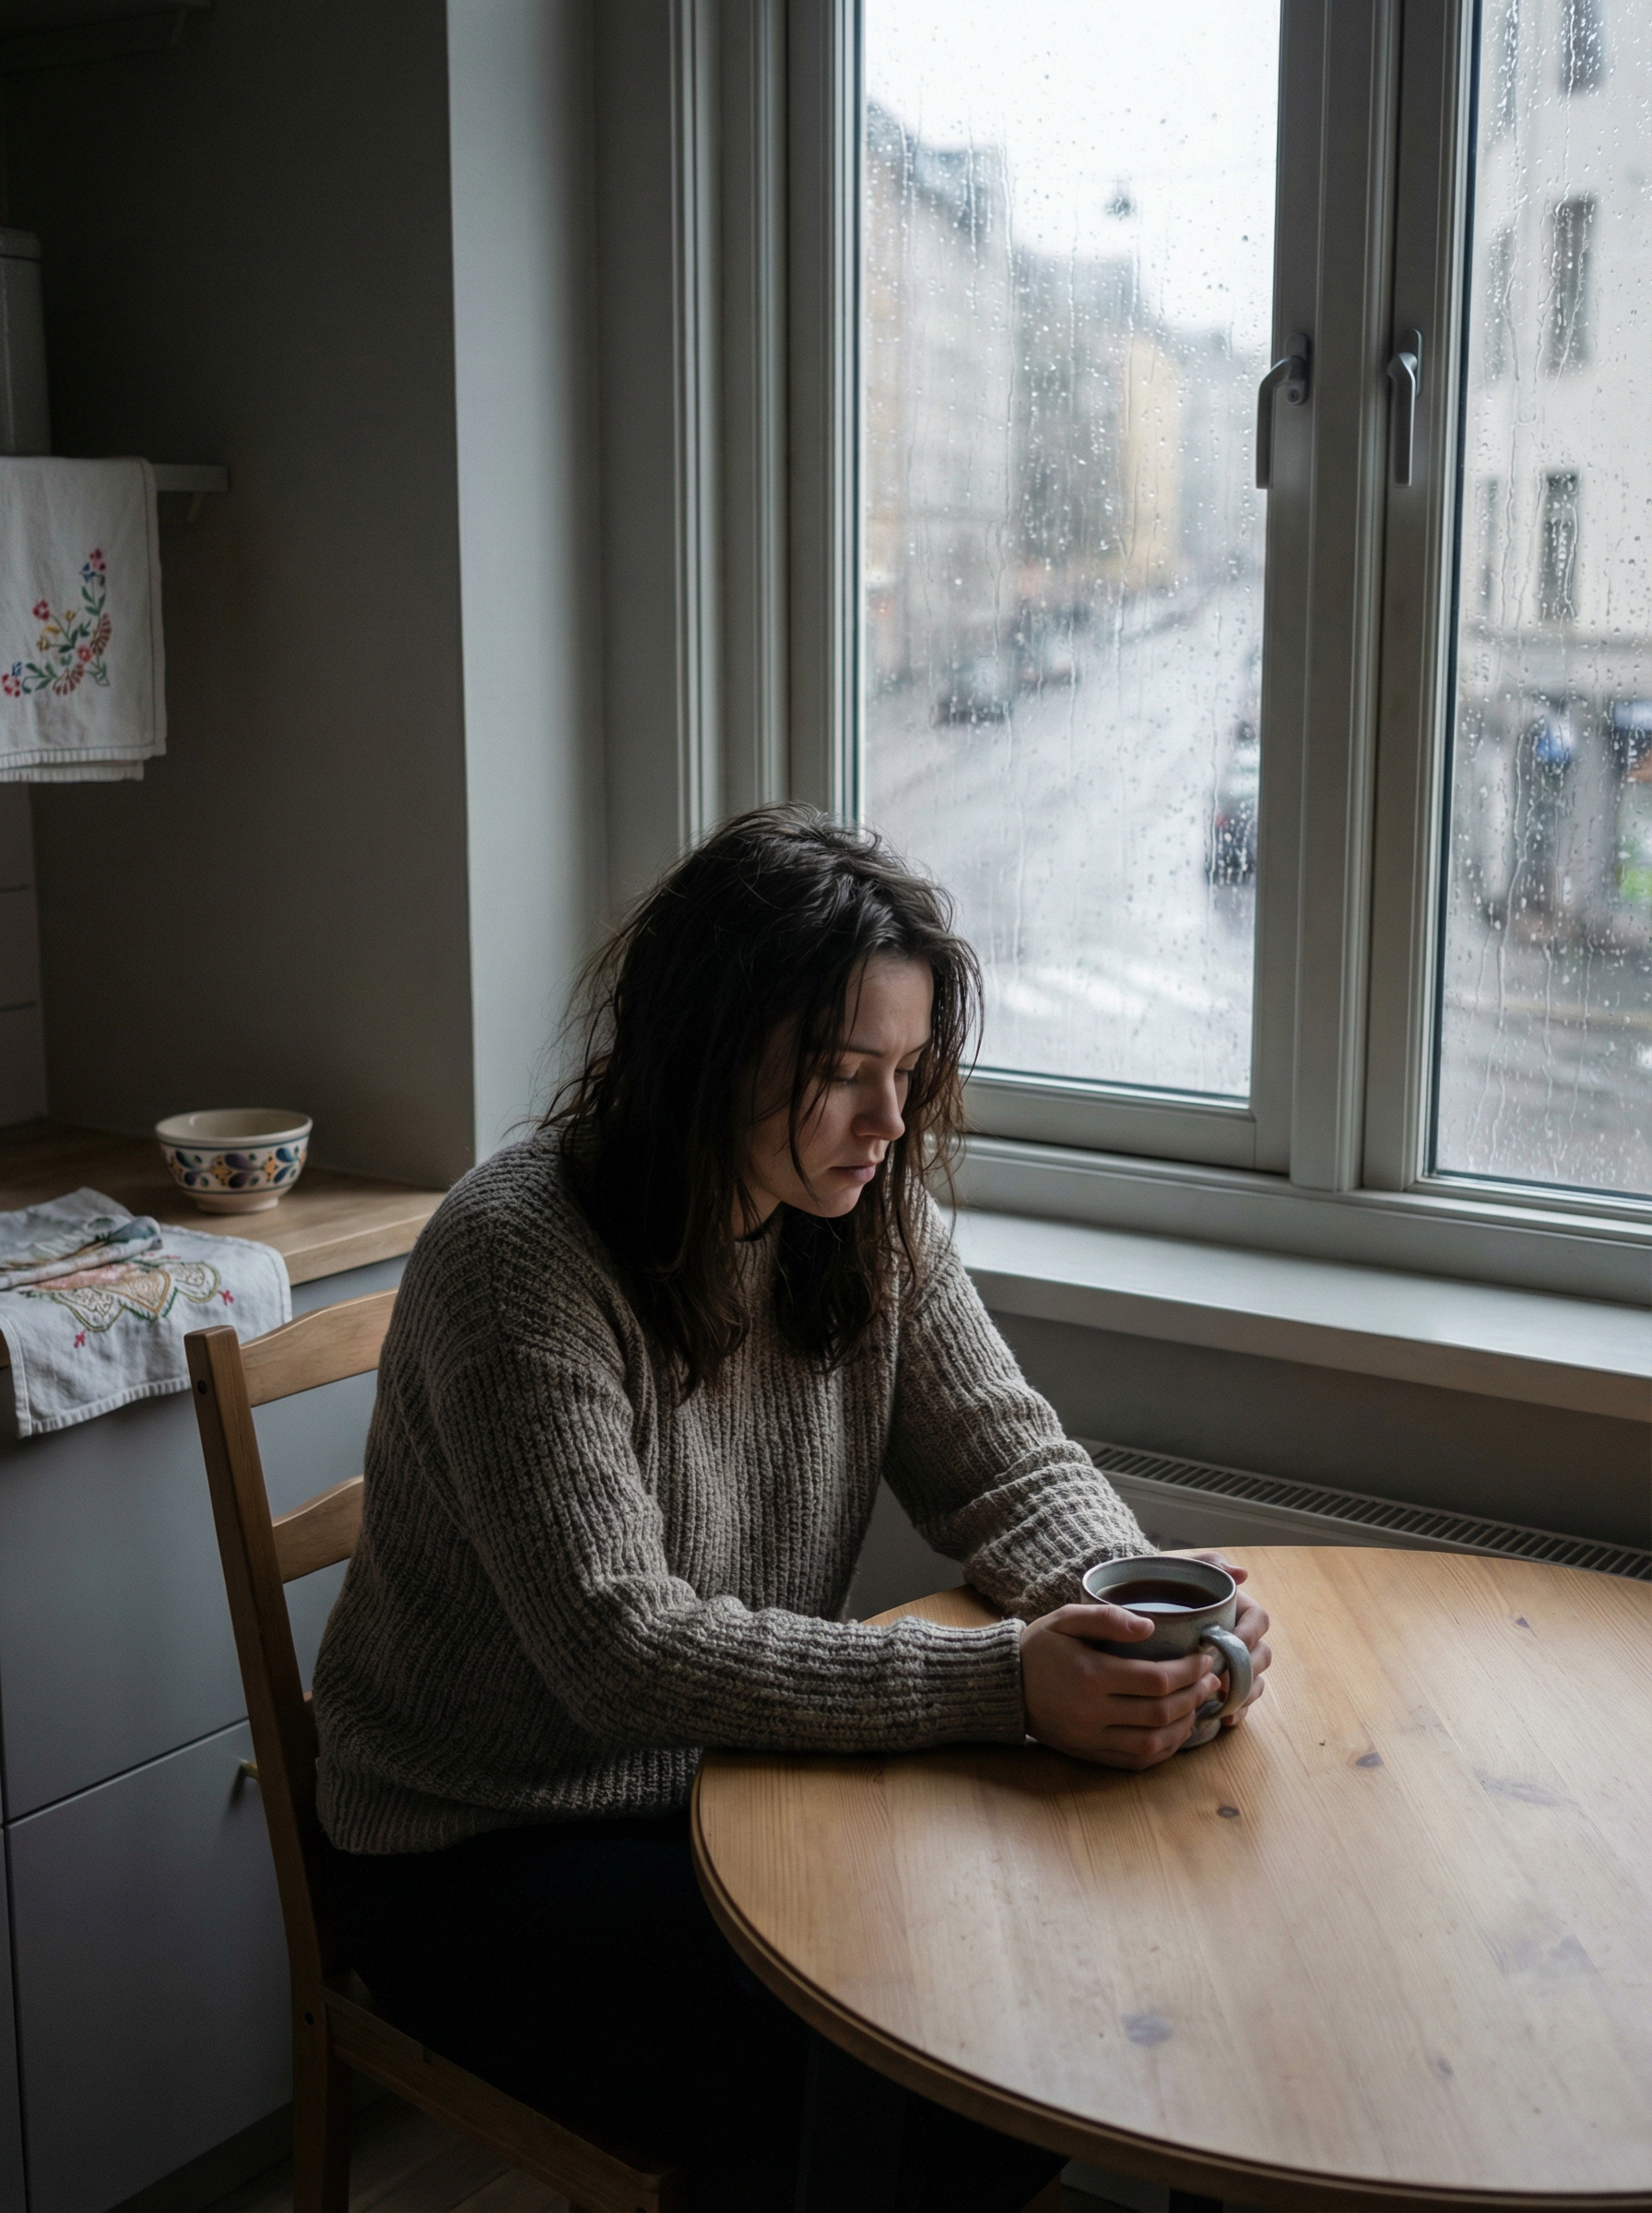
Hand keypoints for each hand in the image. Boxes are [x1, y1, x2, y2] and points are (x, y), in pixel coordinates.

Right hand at [1020, 1602, 1225, 1769]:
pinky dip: (1163, 1750)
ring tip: (1198, 1704)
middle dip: (1195, 1695)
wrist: (1004, 1685)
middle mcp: (1093, 1712)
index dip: (1190, 1670)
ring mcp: (1091, 1738)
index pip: (1157, 1679)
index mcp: (1091, 1675)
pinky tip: (1176, 1731)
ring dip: (1184, 1725)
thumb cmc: (1040, 1647)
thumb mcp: (1066, 1618)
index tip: (1205, 1657)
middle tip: (1212, 1679)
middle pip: (1161, 1712)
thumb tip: (1151, 1626)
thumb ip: (1107, 1618)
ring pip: (1153, 1742)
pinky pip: (1136, 1761)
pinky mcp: (1089, 1754)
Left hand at [1172, 1551, 1272, 1729]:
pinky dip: (1236, 1709)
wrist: (1139, 1600)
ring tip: (1227, 1706)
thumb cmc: (1165, 1581)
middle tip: (1225, 1681)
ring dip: (1245, 1695)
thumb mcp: (1185, 1567)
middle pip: (1260, 1655)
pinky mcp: (1219, 1681)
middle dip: (1249, 1671)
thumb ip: (1210, 1563)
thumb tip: (1242, 1573)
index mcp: (1238, 1608)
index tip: (1230, 1644)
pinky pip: (1238, 1699)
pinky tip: (1223, 1719)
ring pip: (1254, 1680)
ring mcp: (1231, 1660)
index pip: (1258, 1621)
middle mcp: (1240, 1635)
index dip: (1250, 1634)